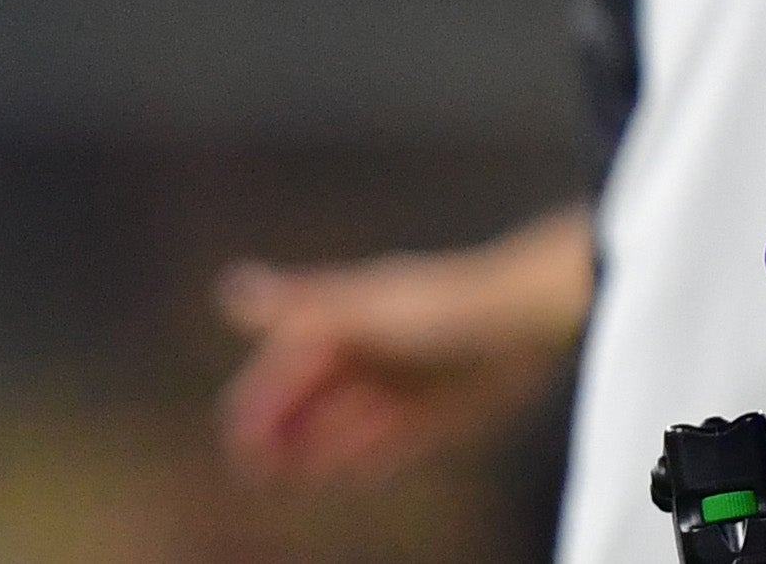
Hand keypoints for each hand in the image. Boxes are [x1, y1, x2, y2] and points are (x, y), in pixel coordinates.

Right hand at [216, 203, 596, 484]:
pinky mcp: (441, 411)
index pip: (289, 361)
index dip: (263, 399)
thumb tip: (230, 289)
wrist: (535, 313)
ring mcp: (407, 381)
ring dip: (319, 447)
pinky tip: (353, 472)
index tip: (242, 439)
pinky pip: (392, 441)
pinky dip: (368, 455)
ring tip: (290, 476)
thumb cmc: (446, 302)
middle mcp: (376, 347)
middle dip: (284, 429)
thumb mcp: (365, 309)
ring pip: (349, 422)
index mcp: (350, 316)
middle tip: (259, 470)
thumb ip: (300, 307)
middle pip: (315, 395)